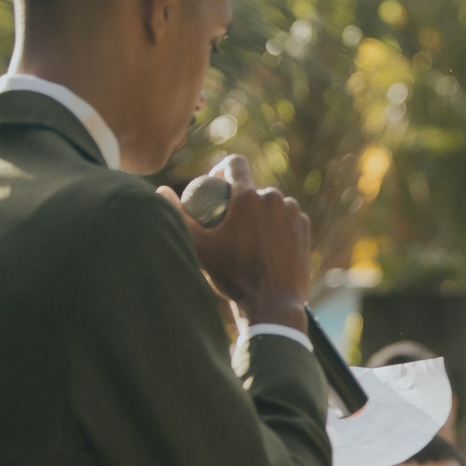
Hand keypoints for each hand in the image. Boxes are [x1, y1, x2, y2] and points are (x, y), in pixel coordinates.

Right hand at [162, 153, 311, 328]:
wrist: (272, 302)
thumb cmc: (233, 275)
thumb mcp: (199, 245)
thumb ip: (178, 215)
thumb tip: (160, 189)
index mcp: (249, 196)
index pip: (234, 163)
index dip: (221, 170)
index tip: (214, 188)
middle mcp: (275, 198)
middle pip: (252, 187)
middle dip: (239, 198)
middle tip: (227, 221)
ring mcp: (293, 213)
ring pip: (271, 203)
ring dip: (259, 211)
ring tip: (247, 233)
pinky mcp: (304, 229)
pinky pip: (287, 217)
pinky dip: (276, 224)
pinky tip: (266, 240)